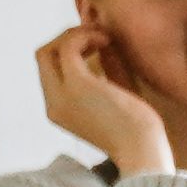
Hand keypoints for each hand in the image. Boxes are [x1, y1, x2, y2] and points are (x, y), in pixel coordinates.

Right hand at [36, 21, 174, 174]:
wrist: (144, 152)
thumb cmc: (137, 129)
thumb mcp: (115, 96)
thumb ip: (104, 71)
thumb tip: (102, 42)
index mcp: (59, 111)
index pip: (49, 70)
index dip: (68, 50)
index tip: (97, 45)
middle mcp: (53, 104)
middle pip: (42, 56)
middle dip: (67, 38)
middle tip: (98, 37)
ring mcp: (62, 95)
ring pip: (49, 48)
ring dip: (77, 34)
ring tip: (105, 38)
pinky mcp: (77, 85)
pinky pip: (69, 46)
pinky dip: (86, 35)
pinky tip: (107, 40)